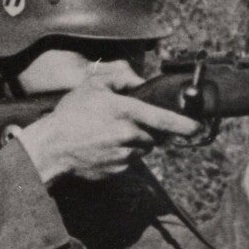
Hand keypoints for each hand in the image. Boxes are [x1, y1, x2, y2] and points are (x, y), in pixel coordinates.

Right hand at [14, 61, 201, 183]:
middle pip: (153, 135)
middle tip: (125, 124)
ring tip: (109, 135)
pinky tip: (102, 148)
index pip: (163, 119)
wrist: (52, 147)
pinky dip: (121, 155)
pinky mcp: (116, 170)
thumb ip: (120, 77)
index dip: (183, 124)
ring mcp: (123, 155)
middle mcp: (128, 134)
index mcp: (126, 112)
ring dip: (134, 143)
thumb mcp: (92, 85)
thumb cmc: (71, 114)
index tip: (197, 128)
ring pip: (142, 150)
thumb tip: (139, 82)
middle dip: (146, 130)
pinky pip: (128, 162)